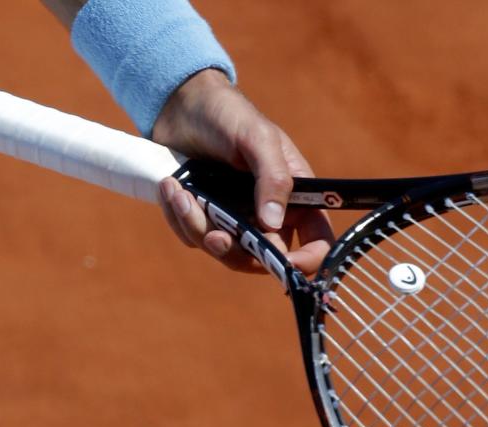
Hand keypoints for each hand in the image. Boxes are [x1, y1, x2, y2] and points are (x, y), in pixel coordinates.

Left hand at [151, 69, 333, 273]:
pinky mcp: (205, 218)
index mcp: (295, 198)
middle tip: (216, 233)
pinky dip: (180, 218)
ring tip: (179, 194)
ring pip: (224, 252)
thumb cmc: (229, 114)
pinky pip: (194, 238)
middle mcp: (269, 215)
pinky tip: (172, 188)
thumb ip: (273, 178)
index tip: (284, 262)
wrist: (181, 103)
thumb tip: (273, 222)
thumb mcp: (258, 138)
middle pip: (263, 260)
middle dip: (236, 250)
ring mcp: (236, 219)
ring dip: (198, 228)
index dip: (306, 261)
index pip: (315, 242)